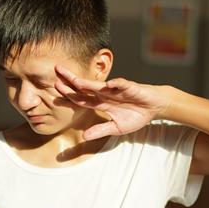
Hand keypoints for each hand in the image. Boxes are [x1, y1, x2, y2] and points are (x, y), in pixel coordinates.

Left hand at [55, 65, 169, 139]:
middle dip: (71, 79)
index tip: (54, 90)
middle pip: (85, 86)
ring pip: (99, 85)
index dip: (68, 94)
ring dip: (88, 82)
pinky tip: (109, 85)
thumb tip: (84, 137)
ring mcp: (116, 89)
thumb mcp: (116, 128)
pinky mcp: (131, 87)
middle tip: (56, 71)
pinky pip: (122, 85)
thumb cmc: (135, 115)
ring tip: (75, 79)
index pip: (81, 98)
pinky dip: (116, 85)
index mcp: (100, 102)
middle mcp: (105, 93)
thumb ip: (100, 130)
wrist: (154, 107)